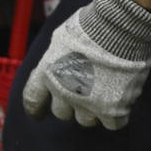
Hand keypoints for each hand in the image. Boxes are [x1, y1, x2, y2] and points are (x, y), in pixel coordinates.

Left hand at [22, 0, 150, 128]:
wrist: (117, 29)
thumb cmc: (89, 27)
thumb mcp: (59, 41)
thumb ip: (55, 61)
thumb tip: (57, 69)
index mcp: (47, 72)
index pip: (32, 98)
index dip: (35, 108)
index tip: (37, 115)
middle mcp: (63, 91)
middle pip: (61, 112)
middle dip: (69, 103)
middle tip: (82, 92)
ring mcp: (87, 102)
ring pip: (86, 120)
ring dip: (92, 110)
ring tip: (102, 93)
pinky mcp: (112, 109)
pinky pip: (112, 123)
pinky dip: (115, 115)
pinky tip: (118, 103)